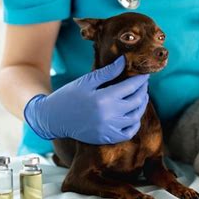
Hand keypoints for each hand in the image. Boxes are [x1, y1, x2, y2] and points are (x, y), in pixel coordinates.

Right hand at [24, 56, 148, 144]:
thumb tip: (124, 61)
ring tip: (141, 96)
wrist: (54, 118)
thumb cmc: (69, 96)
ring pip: (136, 116)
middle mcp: (109, 115)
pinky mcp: (107, 138)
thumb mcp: (87, 81)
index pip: (131, 87)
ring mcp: (109, 128)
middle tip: (143, 83)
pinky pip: (129, 132)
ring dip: (142, 105)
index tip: (145, 74)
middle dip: (143, 90)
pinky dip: (135, 123)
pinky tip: (134, 115)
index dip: (141, 79)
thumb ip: (108, 72)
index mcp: (104, 98)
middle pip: (136, 101)